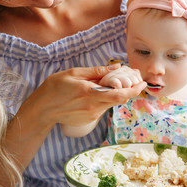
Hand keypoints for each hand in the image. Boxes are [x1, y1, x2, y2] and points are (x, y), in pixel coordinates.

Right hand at [27, 64, 145, 127]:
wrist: (43, 110)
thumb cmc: (55, 88)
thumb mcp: (74, 73)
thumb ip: (97, 71)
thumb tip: (117, 67)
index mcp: (90, 93)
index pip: (120, 94)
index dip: (134, 90)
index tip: (143, 83)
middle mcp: (94, 107)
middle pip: (120, 100)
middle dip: (131, 91)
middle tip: (136, 81)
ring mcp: (92, 115)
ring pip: (112, 104)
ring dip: (119, 94)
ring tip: (117, 84)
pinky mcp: (90, 120)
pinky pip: (104, 108)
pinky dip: (108, 99)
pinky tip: (102, 92)